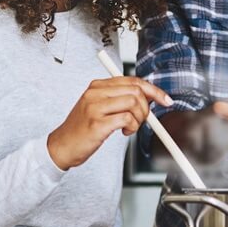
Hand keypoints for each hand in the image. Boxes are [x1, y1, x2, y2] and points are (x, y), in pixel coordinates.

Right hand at [47, 77, 172, 170]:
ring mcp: (95, 107)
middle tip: (142, 120)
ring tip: (130, 127)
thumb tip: (149, 97)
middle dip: (146, 107)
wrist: (62, 146)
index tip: (165, 100)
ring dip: (139, 118)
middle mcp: (95, 93)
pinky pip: (127, 118)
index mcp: (97, 86)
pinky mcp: (97, 123)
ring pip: (133, 103)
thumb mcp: (98, 107)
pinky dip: (132, 127)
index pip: (132, 80)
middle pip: (135, 90)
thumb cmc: (83, 129)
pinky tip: (124, 132)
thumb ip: (119, 98)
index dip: (153, 90)